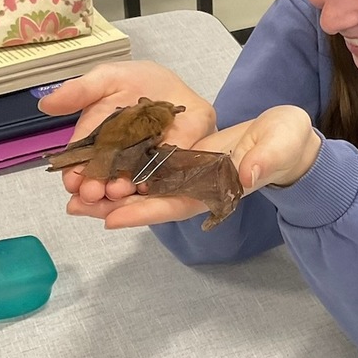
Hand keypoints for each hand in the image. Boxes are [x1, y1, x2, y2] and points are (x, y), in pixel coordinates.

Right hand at [38, 60, 215, 202]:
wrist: (178, 85)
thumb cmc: (140, 82)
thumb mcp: (107, 79)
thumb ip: (80, 91)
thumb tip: (46, 104)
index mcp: (98, 142)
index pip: (83, 161)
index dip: (75, 172)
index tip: (71, 181)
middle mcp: (119, 160)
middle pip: (105, 178)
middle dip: (96, 187)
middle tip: (91, 193)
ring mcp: (146, 164)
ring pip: (131, 183)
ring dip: (122, 192)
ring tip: (116, 192)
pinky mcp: (173, 164)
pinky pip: (163, 178)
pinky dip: (154, 184)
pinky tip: (147, 188)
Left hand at [64, 106, 321, 229]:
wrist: (285, 139)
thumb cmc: (286, 144)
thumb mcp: (280, 147)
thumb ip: (264, 161)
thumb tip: (245, 174)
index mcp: (218, 188)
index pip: (177, 205)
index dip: (146, 212)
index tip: (112, 218)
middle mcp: (197, 186)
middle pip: (150, 201)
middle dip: (113, 206)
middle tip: (74, 205)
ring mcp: (188, 174)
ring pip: (144, 187)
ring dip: (109, 191)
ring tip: (72, 191)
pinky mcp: (183, 158)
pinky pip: (148, 167)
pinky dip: (122, 168)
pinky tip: (96, 165)